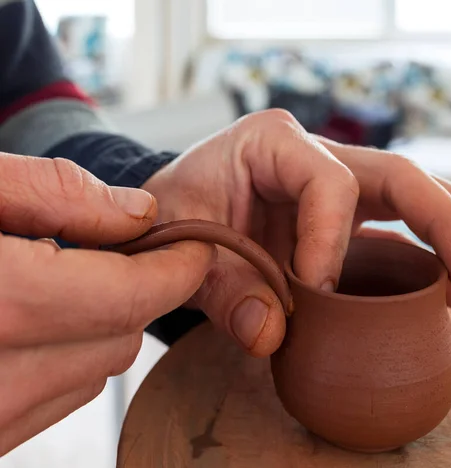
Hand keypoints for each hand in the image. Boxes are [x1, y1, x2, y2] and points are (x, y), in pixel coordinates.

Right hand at [0, 153, 213, 454]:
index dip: (176, 268)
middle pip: (117, 339)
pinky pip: (46, 400)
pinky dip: (56, 357)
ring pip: (88, 374)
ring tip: (52, 279)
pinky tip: (19, 319)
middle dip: (129, 293)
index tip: (194, 245)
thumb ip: (50, 194)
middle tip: (106, 250)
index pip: (130, 298)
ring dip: (92, 326)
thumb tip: (136, 216)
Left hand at [142, 109, 450, 356]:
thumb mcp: (187, 248)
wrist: (177, 213)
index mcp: (272, 143)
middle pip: (399, 176)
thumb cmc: (178, 218)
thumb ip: (226, 291)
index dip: (331, 240)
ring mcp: (336, 182)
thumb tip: (274, 337)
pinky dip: (432, 252)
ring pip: (414, 196)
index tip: (313, 289)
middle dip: (447, 222)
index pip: (328, 183)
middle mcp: (315, 155)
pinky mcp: (345, 216)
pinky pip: (397, 228)